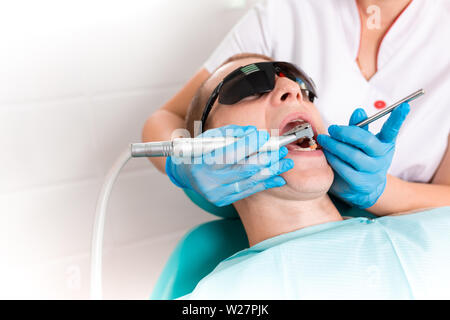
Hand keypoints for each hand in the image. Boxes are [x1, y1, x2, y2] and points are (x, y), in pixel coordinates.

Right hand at [166, 125, 293, 206]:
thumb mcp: (210, 137)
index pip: (231, 152)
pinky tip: (277, 178)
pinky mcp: (222, 200)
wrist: (185, 172)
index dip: (251, 144)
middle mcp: (208, 180)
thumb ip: (232, 134)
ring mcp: (215, 193)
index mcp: (201, 160)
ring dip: (270, 171)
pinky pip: (247, 191)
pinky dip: (264, 183)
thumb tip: (255, 133)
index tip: (266, 137)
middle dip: (266, 158)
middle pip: (244, 169)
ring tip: (285, 162)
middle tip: (281, 150)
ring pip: (249, 181)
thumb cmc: (199, 151)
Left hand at [316, 103, 409, 208]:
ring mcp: (372, 172)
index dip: (398, 118)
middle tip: (333, 129)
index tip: (404, 106)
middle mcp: (382, 158)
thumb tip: (359, 112)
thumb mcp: (361, 143)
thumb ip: (359, 127)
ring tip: (324, 140)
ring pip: (353, 156)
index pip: (392, 130)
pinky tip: (327, 154)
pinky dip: (333, 160)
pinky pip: (345, 169)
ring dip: (335, 146)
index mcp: (385, 144)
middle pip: (367, 142)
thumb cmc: (360, 159)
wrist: (360, 189)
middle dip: (347, 133)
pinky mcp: (361, 184)